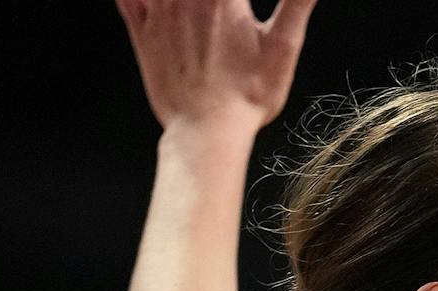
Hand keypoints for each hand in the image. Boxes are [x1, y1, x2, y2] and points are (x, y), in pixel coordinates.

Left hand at [116, 0, 315, 135]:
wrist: (207, 130)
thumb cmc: (246, 96)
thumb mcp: (283, 47)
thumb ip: (297, 5)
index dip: (235, 1)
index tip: (238, 8)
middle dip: (211, 1)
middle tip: (222, 10)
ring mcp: (159, 9)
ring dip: (181, 1)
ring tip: (195, 9)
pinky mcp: (140, 27)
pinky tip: (155, 5)